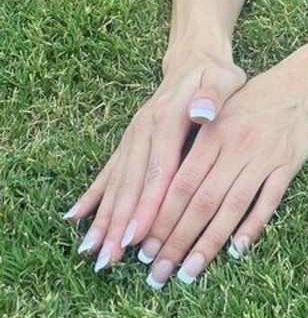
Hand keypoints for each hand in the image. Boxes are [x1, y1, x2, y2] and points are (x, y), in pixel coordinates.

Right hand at [65, 54, 246, 272]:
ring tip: (92, 252)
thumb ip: (214, 95)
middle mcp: (143, 130)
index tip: (137, 237)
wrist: (194, 58)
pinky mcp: (128, 142)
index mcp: (167, 119)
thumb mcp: (224, 79)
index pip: (158, 170)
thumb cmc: (215, 76)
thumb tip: (202, 112)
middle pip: (131, 183)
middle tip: (109, 259)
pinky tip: (75, 218)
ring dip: (104, 218)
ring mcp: (132, 137)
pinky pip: (108, 172)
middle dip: (119, 223)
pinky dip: (93, 196)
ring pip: (116, 183)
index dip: (147, 205)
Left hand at [136, 66, 307, 287]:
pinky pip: (269, 199)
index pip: (180, 185)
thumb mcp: (213, 112)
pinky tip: (238, 249)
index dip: (160, 219)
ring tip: (188, 272)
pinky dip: (254, 224)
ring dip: (208, 243)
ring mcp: (263, 158)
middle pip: (202, 202)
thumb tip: (156, 189)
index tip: (143, 250)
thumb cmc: (248, 103)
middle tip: (157, 275)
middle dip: (176, 241)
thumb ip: (189, 146)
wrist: (298, 85)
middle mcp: (235, 148)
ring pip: (232, 206)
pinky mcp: (288, 164)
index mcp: (212, 136)